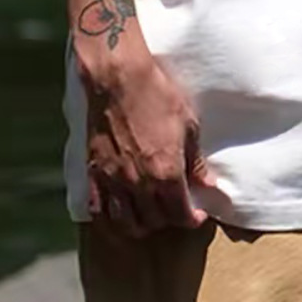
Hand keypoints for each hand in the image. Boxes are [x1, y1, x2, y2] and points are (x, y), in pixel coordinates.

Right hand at [82, 52, 215, 236]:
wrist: (118, 76)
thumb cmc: (157, 94)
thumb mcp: (188, 124)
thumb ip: (196, 160)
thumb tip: (208, 183)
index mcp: (166, 172)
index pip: (180, 214)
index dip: (192, 218)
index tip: (197, 214)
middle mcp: (139, 183)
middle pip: (154, 221)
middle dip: (169, 220)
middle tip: (175, 209)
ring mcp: (113, 179)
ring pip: (125, 222)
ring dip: (140, 224)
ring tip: (149, 215)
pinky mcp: (93, 171)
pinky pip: (98, 209)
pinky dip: (109, 217)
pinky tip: (119, 211)